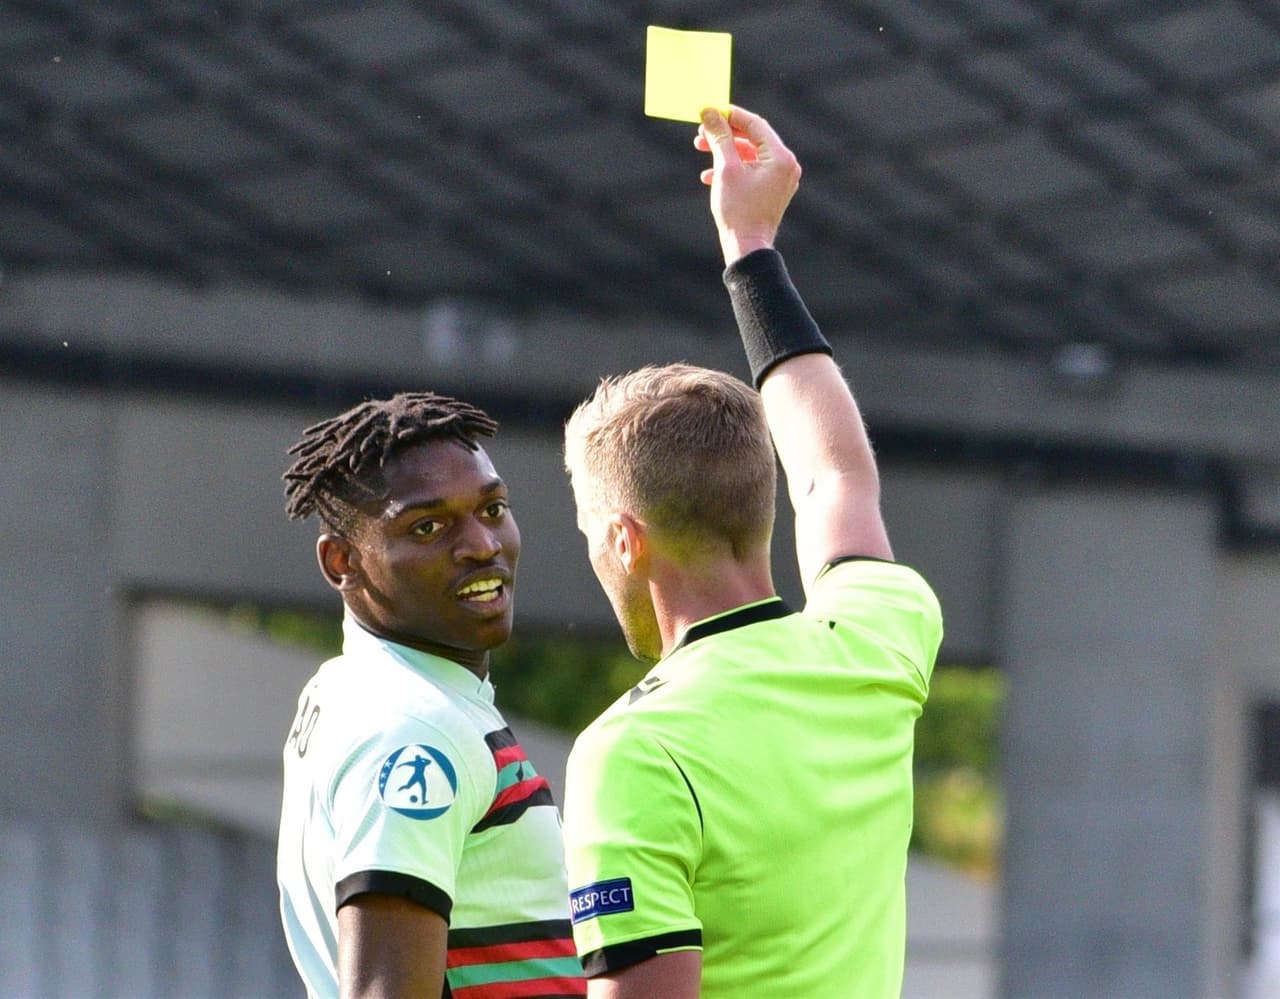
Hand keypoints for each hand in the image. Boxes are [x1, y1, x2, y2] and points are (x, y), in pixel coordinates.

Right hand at [694, 105, 800, 264]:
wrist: (747, 248)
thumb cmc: (738, 211)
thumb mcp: (725, 169)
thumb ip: (719, 137)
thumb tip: (709, 112)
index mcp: (780, 158)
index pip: (755, 124)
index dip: (730, 115)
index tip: (709, 111)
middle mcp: (786, 165)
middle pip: (753, 138)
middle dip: (725, 135)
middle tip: (701, 132)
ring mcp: (781, 179)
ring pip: (750, 154)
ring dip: (725, 152)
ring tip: (701, 150)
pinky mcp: (773, 190)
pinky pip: (752, 170)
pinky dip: (733, 168)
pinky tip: (710, 175)